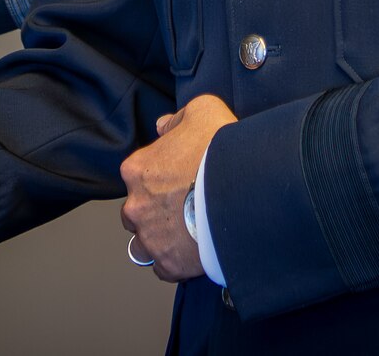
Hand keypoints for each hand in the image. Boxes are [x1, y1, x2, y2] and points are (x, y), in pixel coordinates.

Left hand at [119, 94, 236, 282]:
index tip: (179, 181)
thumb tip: (164, 126)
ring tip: (183, 236)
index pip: (137, 176)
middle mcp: (136, 205)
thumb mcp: (203, 111)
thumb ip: (177, 118)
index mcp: (137, 170)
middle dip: (153, 212)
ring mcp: (150, 237)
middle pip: (136, 212)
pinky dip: (175, 263)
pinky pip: (163, 268)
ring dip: (158, 240)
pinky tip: (192, 253)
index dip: (159, 178)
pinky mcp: (168, 263)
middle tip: (183, 209)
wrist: (242, 190)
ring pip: (143, 244)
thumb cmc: (221, 149)